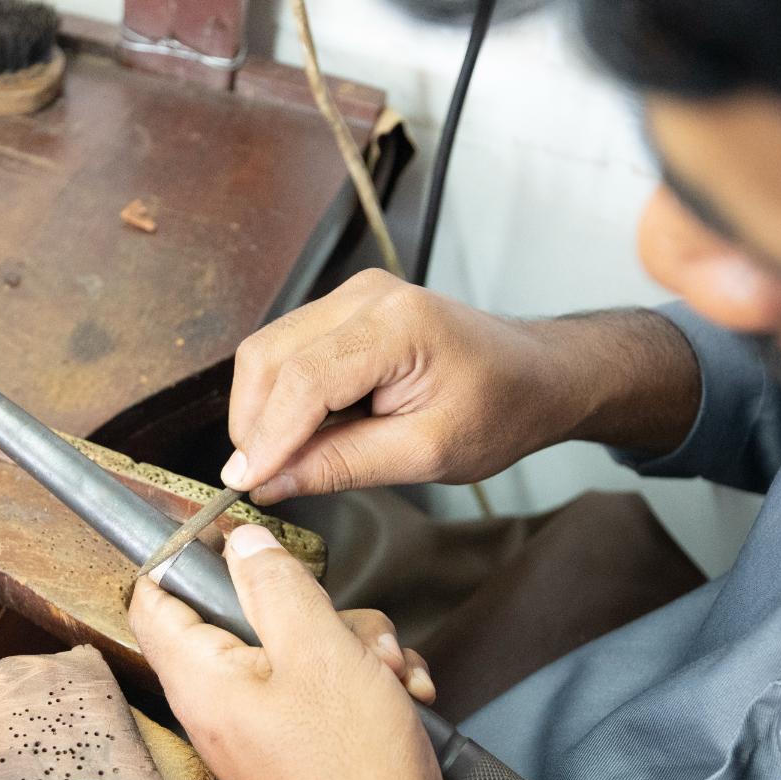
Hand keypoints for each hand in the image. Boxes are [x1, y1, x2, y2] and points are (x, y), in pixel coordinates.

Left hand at [128, 525, 461, 779]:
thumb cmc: (354, 772)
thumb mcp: (318, 650)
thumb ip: (275, 585)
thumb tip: (241, 543)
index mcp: (201, 681)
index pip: (155, 600)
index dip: (185, 558)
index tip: (236, 540)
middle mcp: (222, 704)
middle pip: (245, 615)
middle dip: (311, 607)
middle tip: (345, 630)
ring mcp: (264, 724)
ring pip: (301, 643)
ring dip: (355, 644)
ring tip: (387, 674)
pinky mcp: (305, 740)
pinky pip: (328, 682)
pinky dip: (368, 680)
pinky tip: (404, 696)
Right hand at [222, 271, 584, 501]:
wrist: (536, 375)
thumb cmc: (501, 409)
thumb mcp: (426, 454)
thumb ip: (342, 464)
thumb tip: (270, 481)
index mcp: (397, 324)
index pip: (303, 379)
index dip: (267, 437)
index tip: (244, 484)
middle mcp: (365, 295)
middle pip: (269, 355)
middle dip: (254, 423)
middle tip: (261, 480)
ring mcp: (352, 295)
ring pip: (269, 350)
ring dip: (263, 410)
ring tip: (288, 459)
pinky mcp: (345, 309)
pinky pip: (288, 348)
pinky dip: (281, 395)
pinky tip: (305, 432)